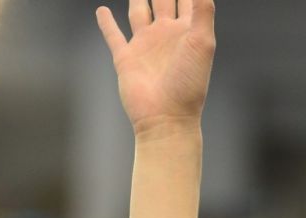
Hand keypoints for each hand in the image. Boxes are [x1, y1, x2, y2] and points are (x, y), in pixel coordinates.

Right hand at [96, 0, 215, 136]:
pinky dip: (107, 24)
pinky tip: (102, 11)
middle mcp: (165, 35)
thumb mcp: (202, 43)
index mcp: (186, 31)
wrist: (166, 119)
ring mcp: (145, 46)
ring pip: (138, 12)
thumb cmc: (189, 84)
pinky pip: (113, 36)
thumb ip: (203, 10)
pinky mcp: (126, 59)